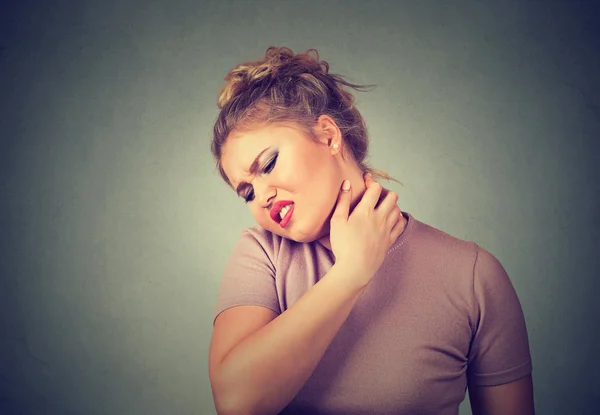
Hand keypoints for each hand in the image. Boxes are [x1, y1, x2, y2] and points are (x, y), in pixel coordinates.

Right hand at [328, 173, 403, 287]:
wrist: (355, 269)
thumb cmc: (343, 245)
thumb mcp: (337, 221)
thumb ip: (342, 201)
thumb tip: (347, 183)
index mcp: (365, 211)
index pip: (375, 188)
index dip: (371, 181)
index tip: (366, 180)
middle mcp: (380, 218)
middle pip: (392, 197)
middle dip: (385, 192)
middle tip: (376, 196)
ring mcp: (387, 229)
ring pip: (398, 209)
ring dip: (392, 205)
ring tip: (382, 207)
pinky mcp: (390, 240)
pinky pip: (401, 224)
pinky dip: (398, 218)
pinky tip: (391, 219)